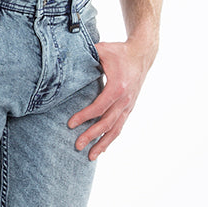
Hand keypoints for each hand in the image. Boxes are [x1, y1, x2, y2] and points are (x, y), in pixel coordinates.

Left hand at [68, 38, 154, 159]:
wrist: (142, 54)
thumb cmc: (119, 52)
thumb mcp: (103, 49)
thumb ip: (86, 55)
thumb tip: (65, 57)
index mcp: (118, 86)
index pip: (99, 106)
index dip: (84, 116)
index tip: (70, 124)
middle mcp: (125, 99)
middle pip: (107, 122)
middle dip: (91, 135)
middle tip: (77, 145)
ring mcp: (128, 105)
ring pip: (115, 129)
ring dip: (102, 144)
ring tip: (90, 156)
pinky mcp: (129, 108)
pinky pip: (119, 127)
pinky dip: (110, 139)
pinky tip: (101, 148)